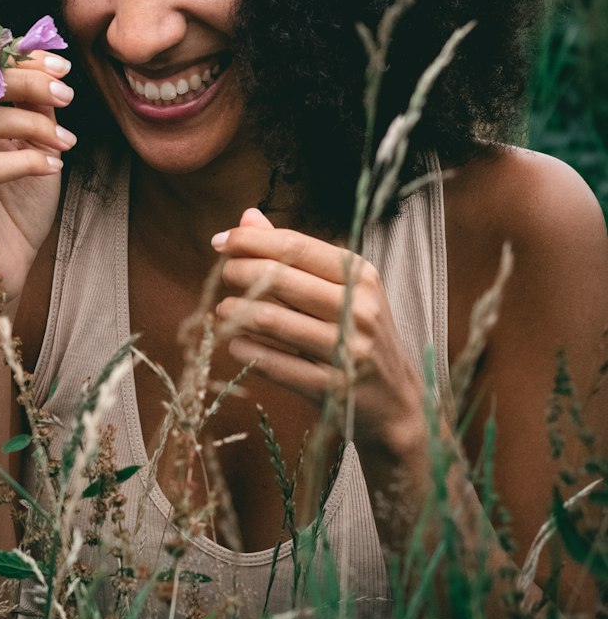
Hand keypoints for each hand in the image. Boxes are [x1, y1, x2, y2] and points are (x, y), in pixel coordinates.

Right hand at [0, 52, 75, 309]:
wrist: (2, 270)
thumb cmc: (16, 208)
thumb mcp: (33, 148)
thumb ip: (35, 110)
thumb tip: (50, 69)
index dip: (20, 62)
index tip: (63, 67)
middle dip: (25, 83)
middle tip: (66, 94)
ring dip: (32, 126)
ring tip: (67, 142)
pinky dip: (24, 162)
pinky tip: (54, 166)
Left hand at [212, 207, 426, 459]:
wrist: (397, 402)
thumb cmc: (359, 335)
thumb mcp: (341, 289)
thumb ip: (294, 254)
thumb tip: (248, 217)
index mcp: (361, 275)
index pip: (295, 246)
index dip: (251, 240)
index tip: (221, 241)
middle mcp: (359, 308)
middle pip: (279, 277)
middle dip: (239, 271)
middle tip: (222, 275)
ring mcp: (348, 349)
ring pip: (271, 320)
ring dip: (235, 312)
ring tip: (223, 310)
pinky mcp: (333, 388)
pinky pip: (274, 364)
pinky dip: (245, 350)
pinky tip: (235, 344)